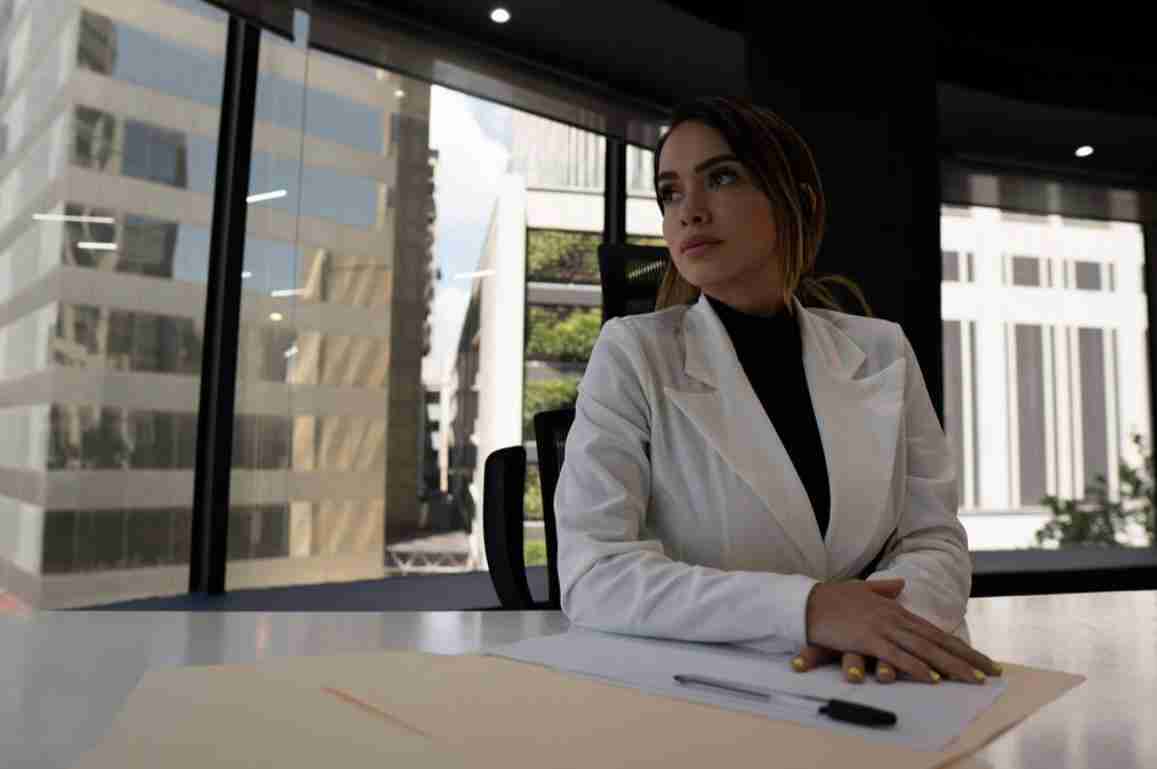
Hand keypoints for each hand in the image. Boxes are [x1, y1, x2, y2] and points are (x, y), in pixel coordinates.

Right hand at [799, 578, 1002, 683]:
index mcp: (895, 610)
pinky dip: (917, 667)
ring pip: (924, 649)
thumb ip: (882, 590)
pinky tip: (933, 678)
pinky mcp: (868, 639)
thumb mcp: (861, 591)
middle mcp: (895, 618)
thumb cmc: (831, 599)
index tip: (981, 660)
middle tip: (991, 672)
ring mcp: (883, 627)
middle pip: (937, 641)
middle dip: (966, 658)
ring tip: (972, 678)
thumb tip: (899, 586)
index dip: (960, 647)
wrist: (806, 601)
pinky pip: (897, 656)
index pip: (935, 632)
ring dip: (950, 665)